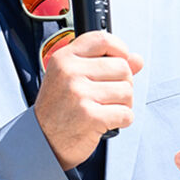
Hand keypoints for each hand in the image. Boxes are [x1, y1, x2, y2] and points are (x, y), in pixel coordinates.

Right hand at [35, 31, 143, 169]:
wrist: (42, 139)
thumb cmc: (58, 108)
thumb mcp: (72, 78)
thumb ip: (105, 64)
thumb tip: (137, 59)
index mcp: (64, 59)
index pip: (103, 40)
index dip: (119, 49)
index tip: (120, 60)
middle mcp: (70, 73)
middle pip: (122, 67)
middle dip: (123, 83)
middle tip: (106, 95)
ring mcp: (79, 94)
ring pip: (127, 91)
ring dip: (123, 104)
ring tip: (105, 108)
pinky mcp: (90, 116)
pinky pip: (126, 114)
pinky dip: (122, 120)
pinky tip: (106, 121)